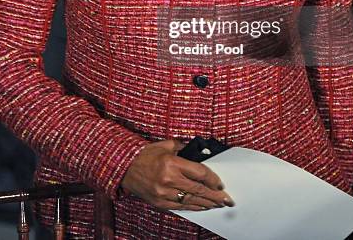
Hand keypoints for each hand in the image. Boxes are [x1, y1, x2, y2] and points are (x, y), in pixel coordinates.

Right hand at [120, 139, 234, 210]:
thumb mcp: (166, 145)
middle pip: (198, 189)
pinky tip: (202, 207)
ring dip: (207, 203)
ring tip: (218, 205)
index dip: (212, 179)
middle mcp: (169, 180)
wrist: (125, 167)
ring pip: (191, 200)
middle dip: (215, 195)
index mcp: (171, 163)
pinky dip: (193, 207)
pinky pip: (181, 207)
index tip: (220, 183)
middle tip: (227, 199)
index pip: (199, 173)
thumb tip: (199, 153)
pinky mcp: (160, 202)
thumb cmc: (145, 155)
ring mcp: (164, 193)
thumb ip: (184, 148)